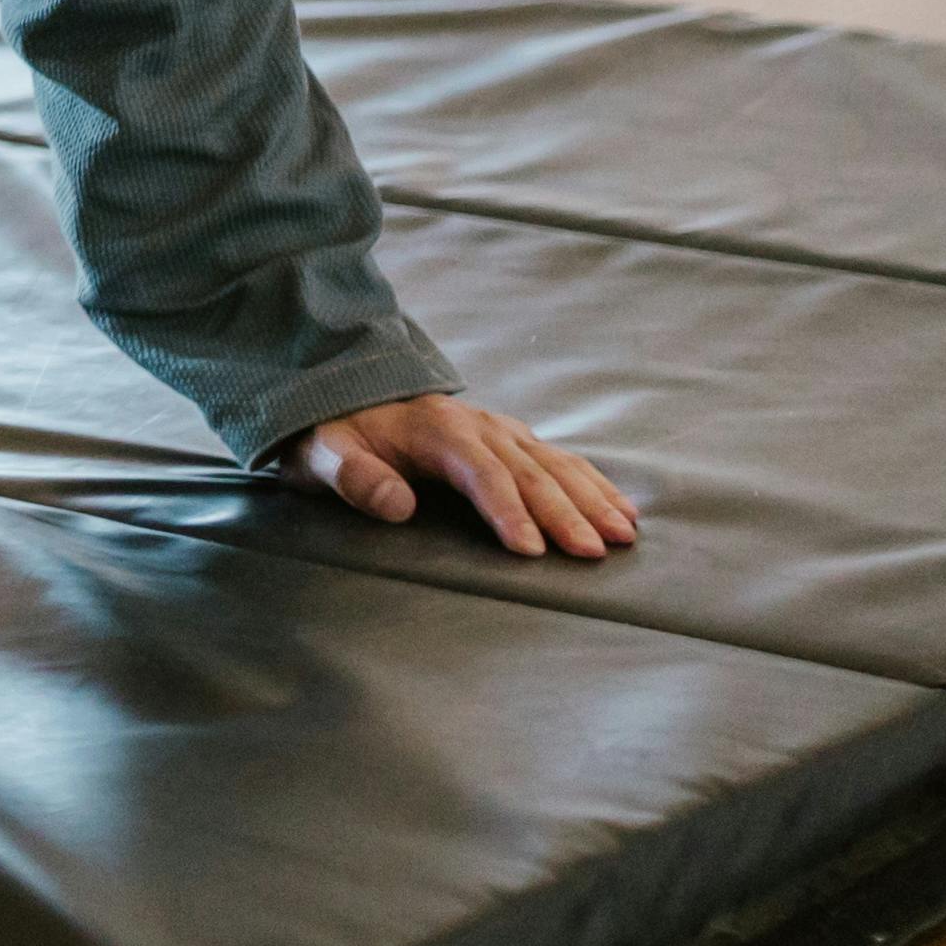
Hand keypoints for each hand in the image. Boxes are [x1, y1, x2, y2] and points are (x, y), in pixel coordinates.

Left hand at [294, 393, 634, 558]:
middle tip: (594, 553)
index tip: (530, 550)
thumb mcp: (322, 455)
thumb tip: (397, 503)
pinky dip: (593, 484)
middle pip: (529, 472)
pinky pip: (559, 461)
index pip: (481, 473)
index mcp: (436, 430)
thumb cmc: (333, 435)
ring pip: (555, 465)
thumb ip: (353, 477)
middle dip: (565, 513)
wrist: (341, 392)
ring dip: (591, 498)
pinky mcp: (510, 439)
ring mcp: (498, 430)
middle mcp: (478, 425)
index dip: (507, 510)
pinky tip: (621, 509)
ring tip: (624, 534)